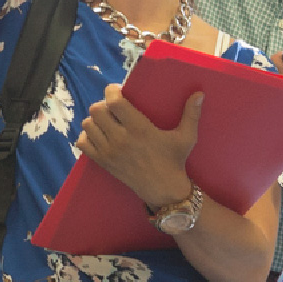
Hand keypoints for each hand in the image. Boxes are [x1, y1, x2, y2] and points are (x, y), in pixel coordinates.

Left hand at [77, 84, 200, 209]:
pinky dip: (87, 136)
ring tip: (106, 121)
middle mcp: (121, 139)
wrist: (163, 190)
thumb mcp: (186, 137)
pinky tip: (99, 136)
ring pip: (88, 124)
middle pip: (97, 110)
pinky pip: (83, 143)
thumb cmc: (175, 161)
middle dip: (103, 105)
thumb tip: (200, 94)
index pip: (114, 102)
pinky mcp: (103, 162)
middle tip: (112, 108)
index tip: (118, 91)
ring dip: (94, 120)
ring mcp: (109, 151)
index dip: (112, 91)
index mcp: (139, 128)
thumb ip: (192, 114)